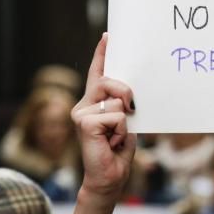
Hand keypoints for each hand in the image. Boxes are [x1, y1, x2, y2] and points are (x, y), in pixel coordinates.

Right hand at [72, 33, 136, 199]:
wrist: (109, 177)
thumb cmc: (118, 151)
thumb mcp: (127, 122)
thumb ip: (124, 105)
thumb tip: (131, 93)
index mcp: (94, 102)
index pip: (97, 73)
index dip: (102, 54)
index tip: (109, 36)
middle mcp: (84, 105)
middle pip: (109, 81)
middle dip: (126, 93)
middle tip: (132, 109)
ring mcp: (81, 113)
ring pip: (116, 101)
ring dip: (125, 121)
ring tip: (116, 136)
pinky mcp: (84, 123)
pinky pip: (116, 116)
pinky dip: (121, 130)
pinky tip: (111, 143)